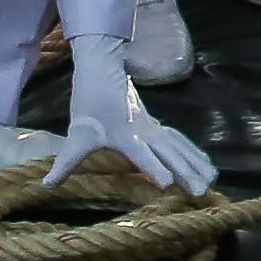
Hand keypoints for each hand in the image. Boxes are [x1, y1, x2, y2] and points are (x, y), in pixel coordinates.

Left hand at [55, 71, 215, 197]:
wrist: (102, 67)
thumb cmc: (90, 101)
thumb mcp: (77, 133)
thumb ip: (65, 162)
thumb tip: (46, 186)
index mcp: (125, 134)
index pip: (142, 154)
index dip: (154, 168)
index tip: (168, 184)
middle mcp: (145, 131)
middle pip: (171, 152)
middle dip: (188, 171)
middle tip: (203, 192)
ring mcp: (154, 127)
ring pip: (181, 146)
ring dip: (197, 162)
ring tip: (214, 181)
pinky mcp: (157, 125)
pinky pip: (180, 140)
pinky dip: (195, 152)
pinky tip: (206, 163)